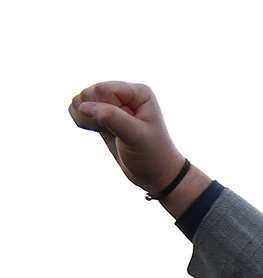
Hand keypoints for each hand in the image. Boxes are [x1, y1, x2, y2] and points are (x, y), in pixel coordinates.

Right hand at [67, 82, 207, 209]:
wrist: (156, 175)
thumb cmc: (152, 155)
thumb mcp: (136, 136)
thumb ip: (111, 117)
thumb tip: (82, 106)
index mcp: (138, 92)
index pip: (103, 89)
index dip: (103, 109)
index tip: (122, 129)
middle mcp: (124, 93)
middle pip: (89, 93)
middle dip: (94, 115)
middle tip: (116, 133)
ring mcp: (112, 103)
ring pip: (80, 101)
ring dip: (87, 119)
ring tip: (110, 133)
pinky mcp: (102, 114)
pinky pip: (78, 110)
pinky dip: (82, 122)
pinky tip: (100, 132)